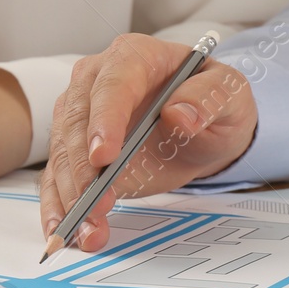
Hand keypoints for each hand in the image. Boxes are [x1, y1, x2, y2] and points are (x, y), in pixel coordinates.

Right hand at [40, 34, 256, 252]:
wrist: (205, 124)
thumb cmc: (212, 100)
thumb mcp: (228, 93)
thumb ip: (208, 98)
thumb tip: (179, 113)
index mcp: (134, 57)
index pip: (113, 84)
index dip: (105, 120)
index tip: (104, 157)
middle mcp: (98, 81)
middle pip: (76, 121)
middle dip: (82, 168)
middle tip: (95, 205)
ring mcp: (82, 115)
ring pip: (63, 153)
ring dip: (70, 195)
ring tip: (85, 230)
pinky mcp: (78, 150)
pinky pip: (59, 177)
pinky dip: (60, 206)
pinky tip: (64, 231)